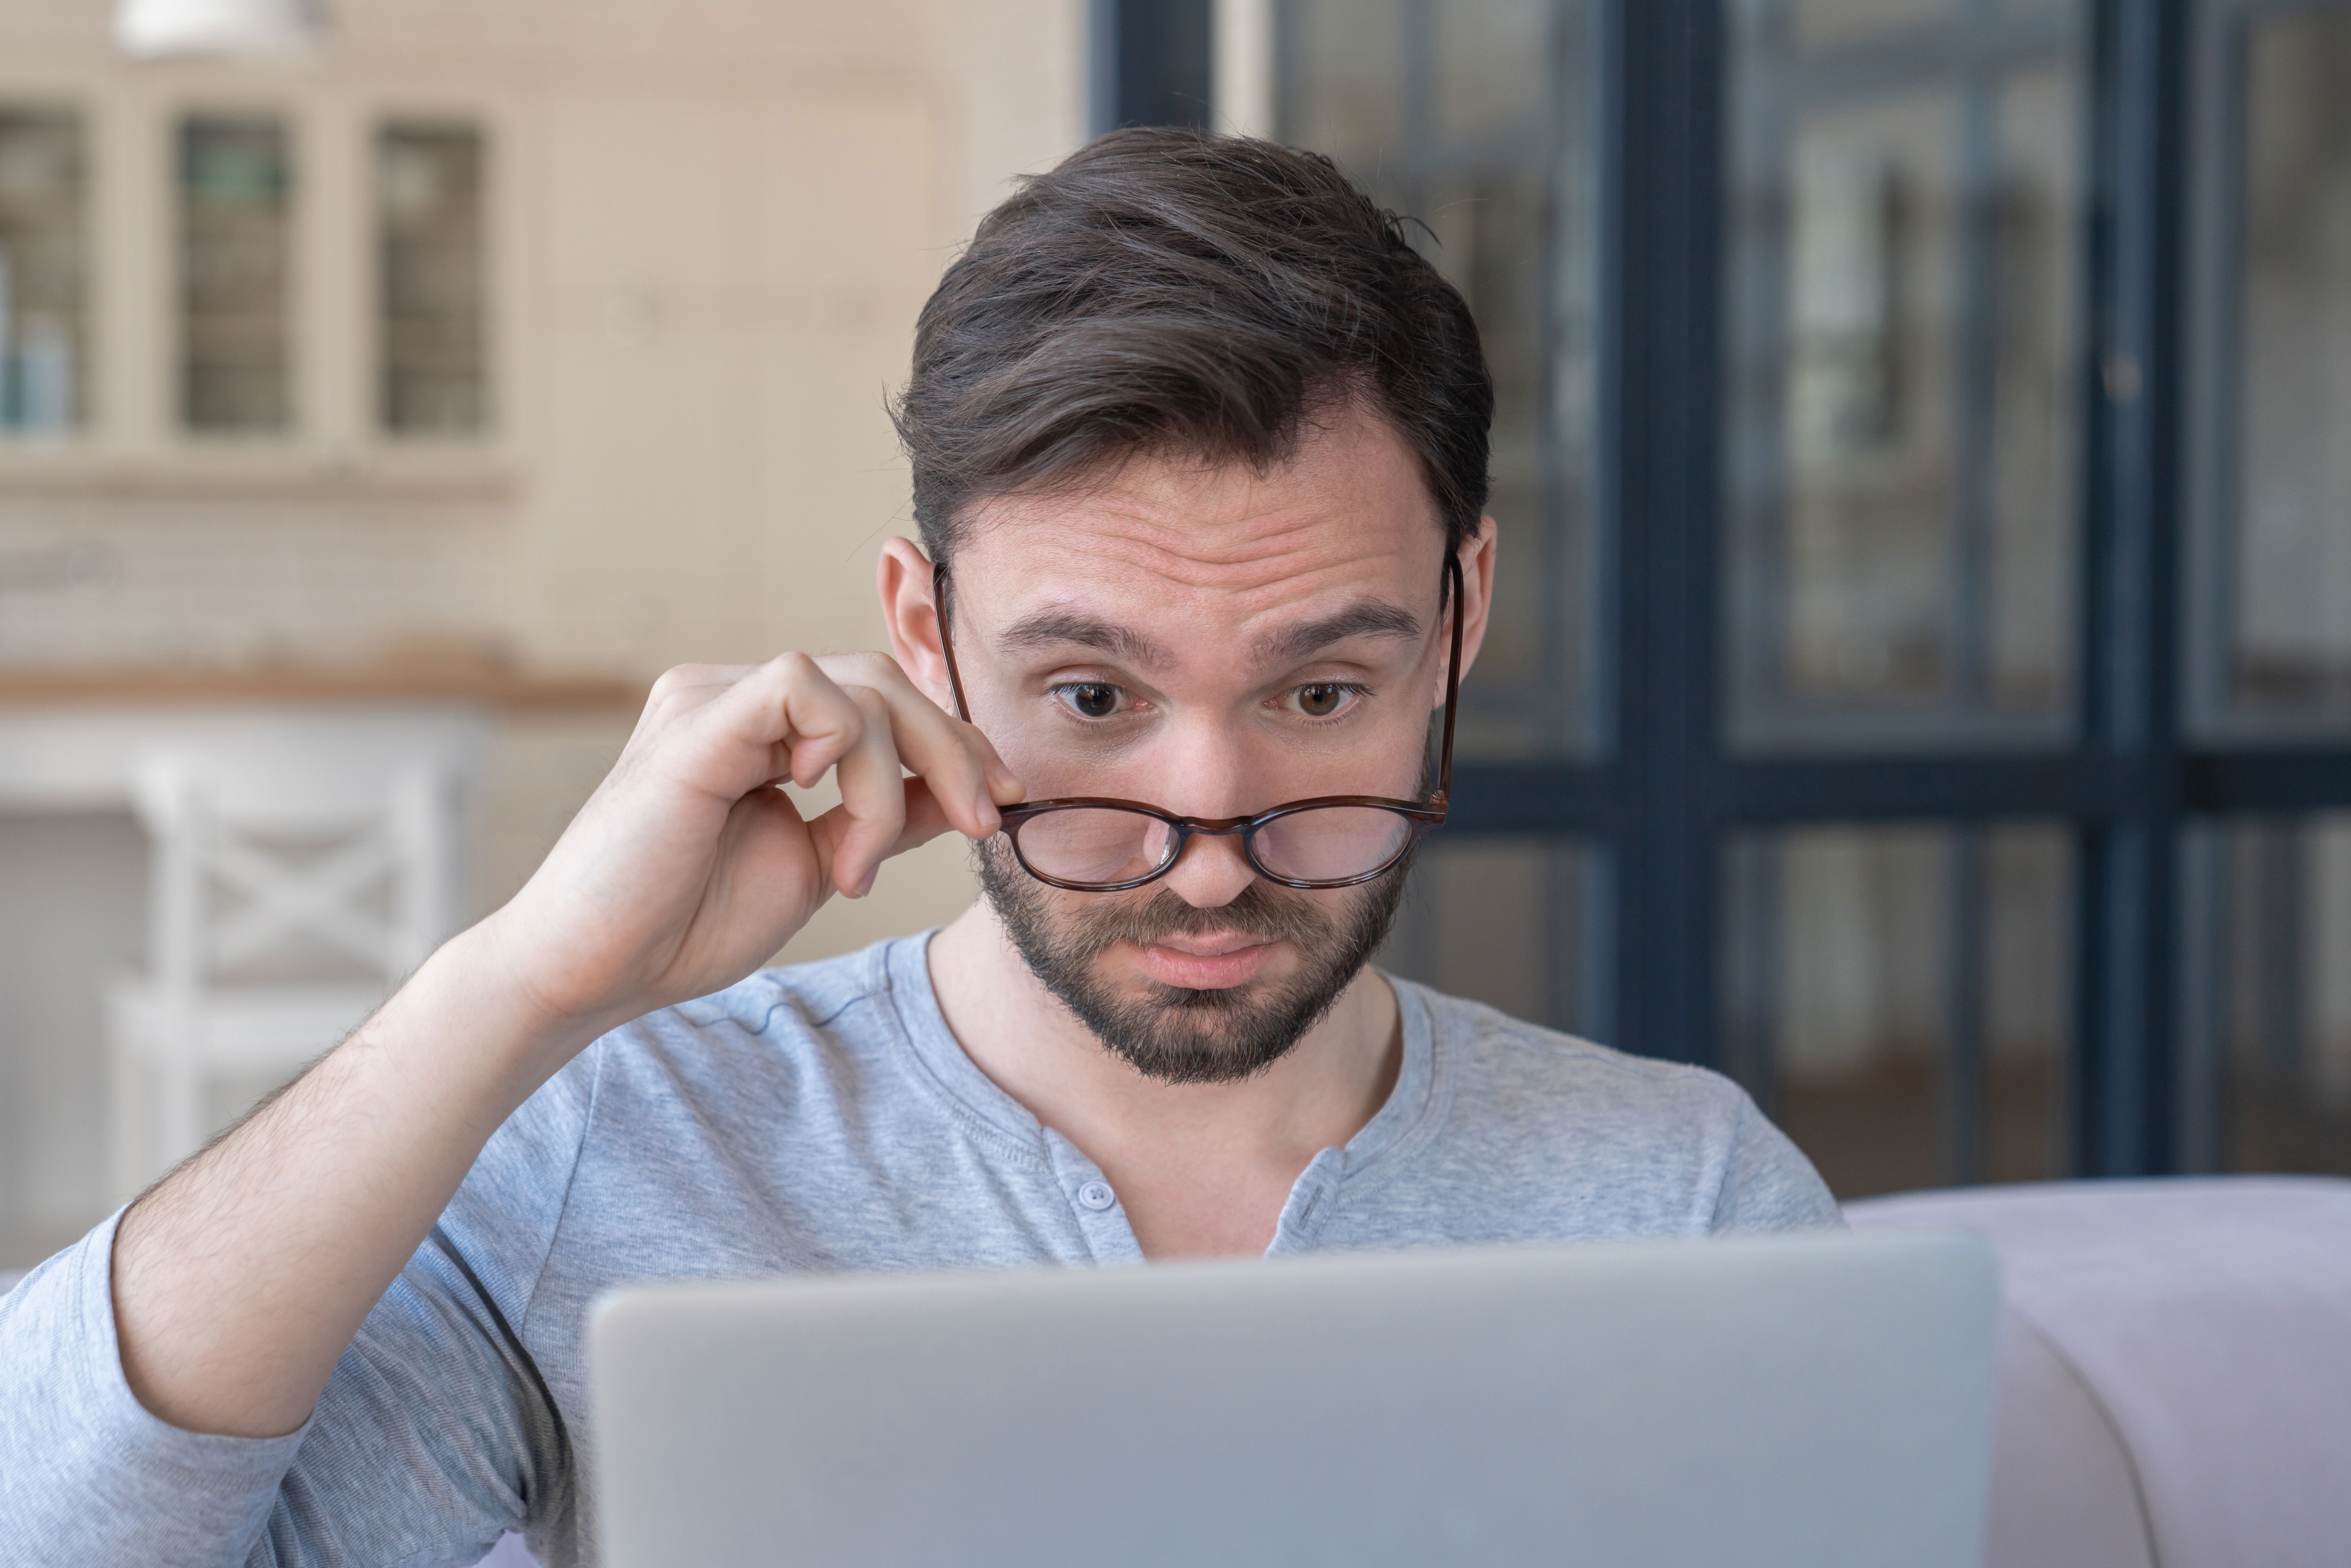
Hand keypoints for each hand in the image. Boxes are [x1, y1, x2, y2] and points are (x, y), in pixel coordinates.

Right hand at [477, 651, 1020, 1046]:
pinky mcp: (693, 722)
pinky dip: (842, 748)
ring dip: (893, 782)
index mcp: (762, 728)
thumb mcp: (818, 862)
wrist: (595, 971)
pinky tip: (817, 805)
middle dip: (955, 751)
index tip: (1004, 801)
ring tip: (858, 864)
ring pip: (861, 687)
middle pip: (886, 682)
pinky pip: (800, 689)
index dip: (957, 743)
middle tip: (983, 821)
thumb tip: (970, 789)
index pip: (885, 701)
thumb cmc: (688, 923)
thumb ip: (885, 816)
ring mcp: (709, 700)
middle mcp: (734, 697)